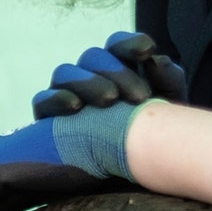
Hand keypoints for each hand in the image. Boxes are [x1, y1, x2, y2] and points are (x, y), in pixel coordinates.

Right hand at [32, 32, 185, 118]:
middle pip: (92, 57)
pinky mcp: (46, 116)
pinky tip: (75, 106)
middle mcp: (87, 76)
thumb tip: (156, 60)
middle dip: (115, 71)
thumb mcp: (169, 104)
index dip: (128, 43)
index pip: (116, 45)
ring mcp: (64, 94)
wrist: (134, 166)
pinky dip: (56, 98)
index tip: (147, 51)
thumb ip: (167, 79)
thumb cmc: (152, 132)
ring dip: (87, 82)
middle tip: (138, 96)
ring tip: (109, 101)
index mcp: (117, 68)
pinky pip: (42, 100)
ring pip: (64, 73)